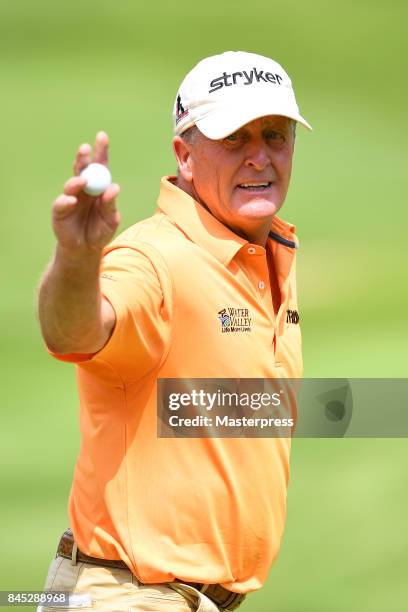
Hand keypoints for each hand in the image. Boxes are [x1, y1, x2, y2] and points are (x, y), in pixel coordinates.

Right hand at [52, 131, 120, 254]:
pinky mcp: (60, 210)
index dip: (100, 151)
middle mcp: (83, 189)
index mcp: (98, 187)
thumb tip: (113, 188)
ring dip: (78, 180)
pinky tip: (72, 201)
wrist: (85, 249)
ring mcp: (70, 197)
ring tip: (83, 181)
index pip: (100, 166)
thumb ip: (111, 205)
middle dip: (83, 157)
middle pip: (82, 169)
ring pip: (72, 183)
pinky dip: (67, 201)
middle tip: (85, 148)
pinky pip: (62, 202)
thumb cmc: (100, 232)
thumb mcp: (110, 219)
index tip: (102, 136)